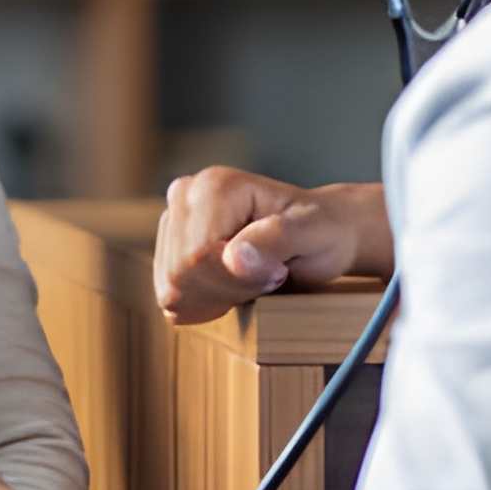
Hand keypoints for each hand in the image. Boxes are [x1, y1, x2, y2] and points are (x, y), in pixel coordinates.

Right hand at [154, 169, 390, 324]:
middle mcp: (185, 195)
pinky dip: (202, 303)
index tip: (275, 272)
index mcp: (215, 186)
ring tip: (250, 282)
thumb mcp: (312, 234)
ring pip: (171, 287)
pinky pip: (169, 294)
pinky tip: (231, 291)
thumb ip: (276, 241)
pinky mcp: (168, 245)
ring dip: (215, 298)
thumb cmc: (321, 230)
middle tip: (267, 278)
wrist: (320, 232)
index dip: (234, 280)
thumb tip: (234, 258)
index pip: (197, 256)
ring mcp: (173, 219)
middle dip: (225, 290)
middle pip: (180, 273)